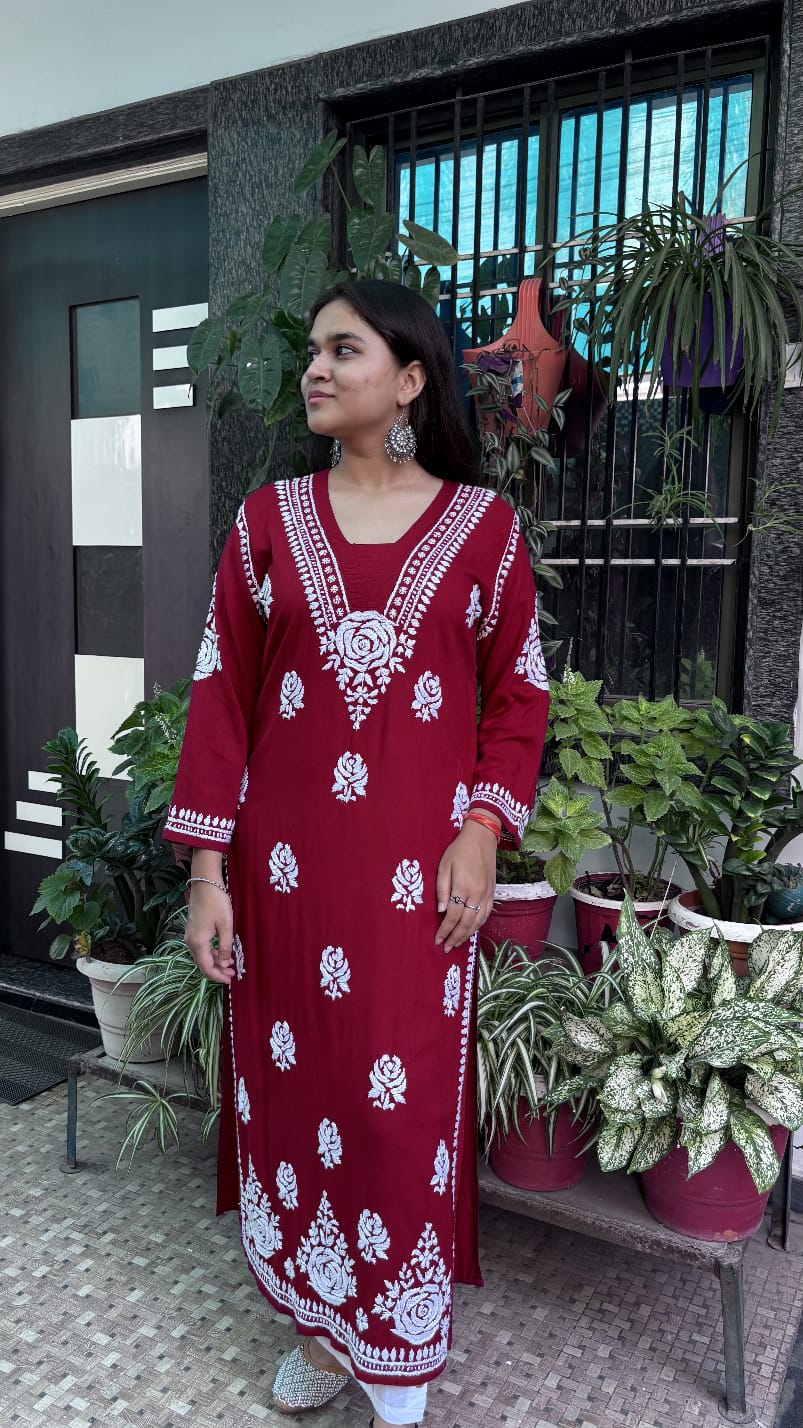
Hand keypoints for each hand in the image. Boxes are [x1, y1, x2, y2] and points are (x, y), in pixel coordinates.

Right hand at [184, 883, 235, 984]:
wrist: (204, 883)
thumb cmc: (217, 902)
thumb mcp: (226, 925)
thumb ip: (225, 946)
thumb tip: (225, 963)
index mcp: (198, 943)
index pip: (206, 968)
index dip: (218, 976)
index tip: (230, 979)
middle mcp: (190, 942)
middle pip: (202, 964)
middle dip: (217, 971)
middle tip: (233, 973)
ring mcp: (190, 936)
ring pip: (201, 957)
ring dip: (215, 962)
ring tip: (230, 964)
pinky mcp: (192, 931)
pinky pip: (201, 948)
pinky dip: (211, 954)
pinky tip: (222, 952)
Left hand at [435, 820, 497, 951]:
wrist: (482, 837)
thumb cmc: (459, 849)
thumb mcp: (444, 865)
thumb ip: (442, 889)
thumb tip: (440, 911)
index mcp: (463, 887)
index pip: (453, 915)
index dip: (445, 930)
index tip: (437, 939)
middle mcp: (477, 893)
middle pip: (467, 923)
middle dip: (456, 937)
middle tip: (446, 948)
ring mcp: (487, 894)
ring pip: (478, 921)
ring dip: (467, 935)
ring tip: (457, 943)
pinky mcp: (492, 892)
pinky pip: (487, 914)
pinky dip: (479, 925)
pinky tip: (472, 930)